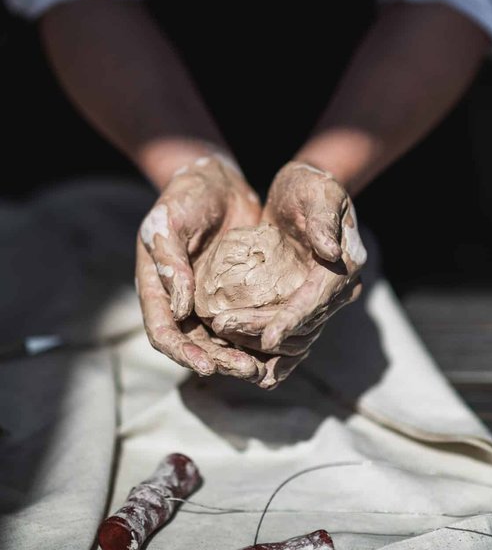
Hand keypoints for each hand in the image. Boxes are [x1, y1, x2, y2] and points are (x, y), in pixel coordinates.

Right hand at [136, 152, 269, 379]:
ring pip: (221, 339)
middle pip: (195, 344)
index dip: (181, 352)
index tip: (205, 366)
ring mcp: (208, 299)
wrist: (216, 180)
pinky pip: (244, 320)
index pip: (163, 331)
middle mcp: (180, 301)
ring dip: (239, 356)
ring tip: (262, 368)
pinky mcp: (236, 292)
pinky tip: (278, 347)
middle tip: (246, 370)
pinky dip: (257, 336)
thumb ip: (170, 262)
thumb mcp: (169, 222)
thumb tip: (179, 310)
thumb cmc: (185, 196)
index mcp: (156, 288)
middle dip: (218, 361)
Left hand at [209, 162, 366, 381]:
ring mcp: (318, 300)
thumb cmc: (310, 185)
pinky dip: (263, 349)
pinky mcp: (299, 302)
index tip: (268, 338)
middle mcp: (336, 291)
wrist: (303, 190)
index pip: (316, 300)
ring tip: (220, 331)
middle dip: (262, 330)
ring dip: (257, 341)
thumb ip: (323, 219)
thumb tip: (331, 251)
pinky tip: (235, 351)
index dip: (292, 320)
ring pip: (292, 339)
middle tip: (222, 325)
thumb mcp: (317, 192)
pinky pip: (285, 335)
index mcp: (344, 267)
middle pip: (301, 326)